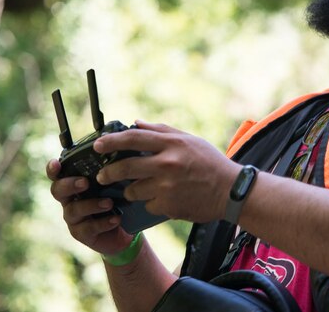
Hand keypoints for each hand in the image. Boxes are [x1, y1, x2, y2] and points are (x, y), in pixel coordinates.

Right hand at [46, 159, 134, 254]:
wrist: (124, 231)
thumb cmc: (117, 201)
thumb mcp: (114, 184)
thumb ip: (110, 171)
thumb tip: (119, 150)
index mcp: (74, 184)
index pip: (57, 174)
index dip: (53, 169)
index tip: (56, 163)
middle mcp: (69, 200)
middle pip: (58, 190)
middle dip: (69, 185)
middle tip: (85, 183)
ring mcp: (73, 218)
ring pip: (74, 210)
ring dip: (91, 205)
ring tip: (109, 203)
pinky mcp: (82, 234)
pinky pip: (89, 228)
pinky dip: (103, 222)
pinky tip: (116, 219)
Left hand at [94, 121, 241, 222]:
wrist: (231, 191)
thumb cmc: (211, 163)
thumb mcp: (189, 140)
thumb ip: (162, 131)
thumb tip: (136, 123)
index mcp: (171, 144)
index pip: (133, 138)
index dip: (111, 141)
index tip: (97, 146)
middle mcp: (167, 163)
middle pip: (125, 167)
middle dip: (109, 172)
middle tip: (102, 176)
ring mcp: (166, 186)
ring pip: (133, 190)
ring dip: (133, 190)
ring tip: (143, 188)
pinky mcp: (168, 205)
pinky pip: (148, 205)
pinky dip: (152, 203)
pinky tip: (165, 199)